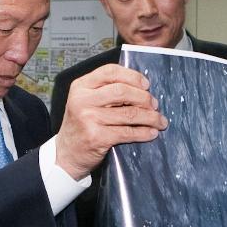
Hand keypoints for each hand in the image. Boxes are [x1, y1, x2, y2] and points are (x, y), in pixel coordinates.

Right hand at [55, 64, 167, 179]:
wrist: (66, 154)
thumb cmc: (81, 126)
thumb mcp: (85, 101)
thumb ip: (105, 91)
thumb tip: (141, 87)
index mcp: (81, 86)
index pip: (110, 72)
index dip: (132, 76)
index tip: (146, 84)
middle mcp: (83, 100)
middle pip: (122, 91)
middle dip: (144, 98)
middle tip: (154, 104)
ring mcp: (89, 119)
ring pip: (129, 113)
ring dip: (150, 117)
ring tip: (159, 121)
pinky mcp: (97, 137)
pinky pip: (127, 132)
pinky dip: (143, 133)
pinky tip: (151, 133)